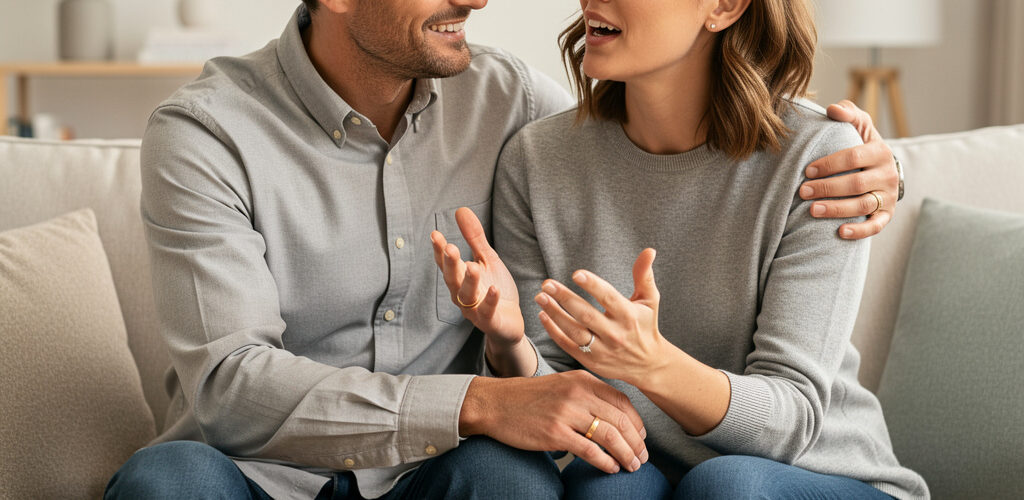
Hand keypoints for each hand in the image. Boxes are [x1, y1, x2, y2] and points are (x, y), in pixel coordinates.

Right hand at [431, 208, 531, 374]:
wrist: (510, 322)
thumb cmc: (495, 289)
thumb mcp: (487, 260)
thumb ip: (474, 238)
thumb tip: (460, 210)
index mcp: (460, 278)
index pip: (446, 263)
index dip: (439, 250)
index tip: (435, 234)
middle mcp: (462, 295)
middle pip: (452, 279)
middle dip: (450, 264)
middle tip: (450, 248)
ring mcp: (474, 310)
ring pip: (466, 296)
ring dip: (468, 281)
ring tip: (472, 266)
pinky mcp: (489, 322)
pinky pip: (487, 312)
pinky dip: (489, 300)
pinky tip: (493, 288)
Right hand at [460, 371, 648, 473]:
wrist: (495, 403)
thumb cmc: (529, 398)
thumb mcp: (562, 385)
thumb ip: (587, 395)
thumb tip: (614, 417)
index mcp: (582, 380)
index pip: (622, 402)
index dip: (637, 422)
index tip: (641, 437)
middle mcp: (578, 393)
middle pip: (620, 420)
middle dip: (636, 442)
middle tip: (642, 457)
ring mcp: (566, 412)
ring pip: (609, 435)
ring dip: (626, 454)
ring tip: (631, 466)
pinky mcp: (554, 432)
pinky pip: (589, 450)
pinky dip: (605, 461)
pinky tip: (610, 468)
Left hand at [534, 249, 674, 386]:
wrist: (648, 364)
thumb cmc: (645, 325)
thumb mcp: (649, 301)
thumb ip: (644, 275)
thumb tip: (649, 250)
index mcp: (629, 316)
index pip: (609, 298)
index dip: (593, 285)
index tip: (576, 274)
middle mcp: (615, 334)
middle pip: (586, 315)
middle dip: (565, 298)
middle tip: (547, 284)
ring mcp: (602, 350)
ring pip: (574, 331)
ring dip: (554, 314)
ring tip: (540, 297)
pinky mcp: (591, 361)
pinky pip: (568, 345)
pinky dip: (553, 331)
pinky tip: (543, 315)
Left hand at [800, 100, 898, 239]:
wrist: (882, 169)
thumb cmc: (863, 146)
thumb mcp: (859, 126)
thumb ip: (848, 114)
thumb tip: (832, 109)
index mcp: (880, 151)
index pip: (853, 157)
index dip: (829, 164)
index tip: (807, 170)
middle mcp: (887, 174)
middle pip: (856, 184)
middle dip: (827, 188)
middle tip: (802, 191)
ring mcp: (888, 196)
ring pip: (863, 206)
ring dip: (837, 209)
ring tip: (812, 210)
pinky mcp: (887, 214)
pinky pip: (875, 226)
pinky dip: (859, 230)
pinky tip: (839, 232)